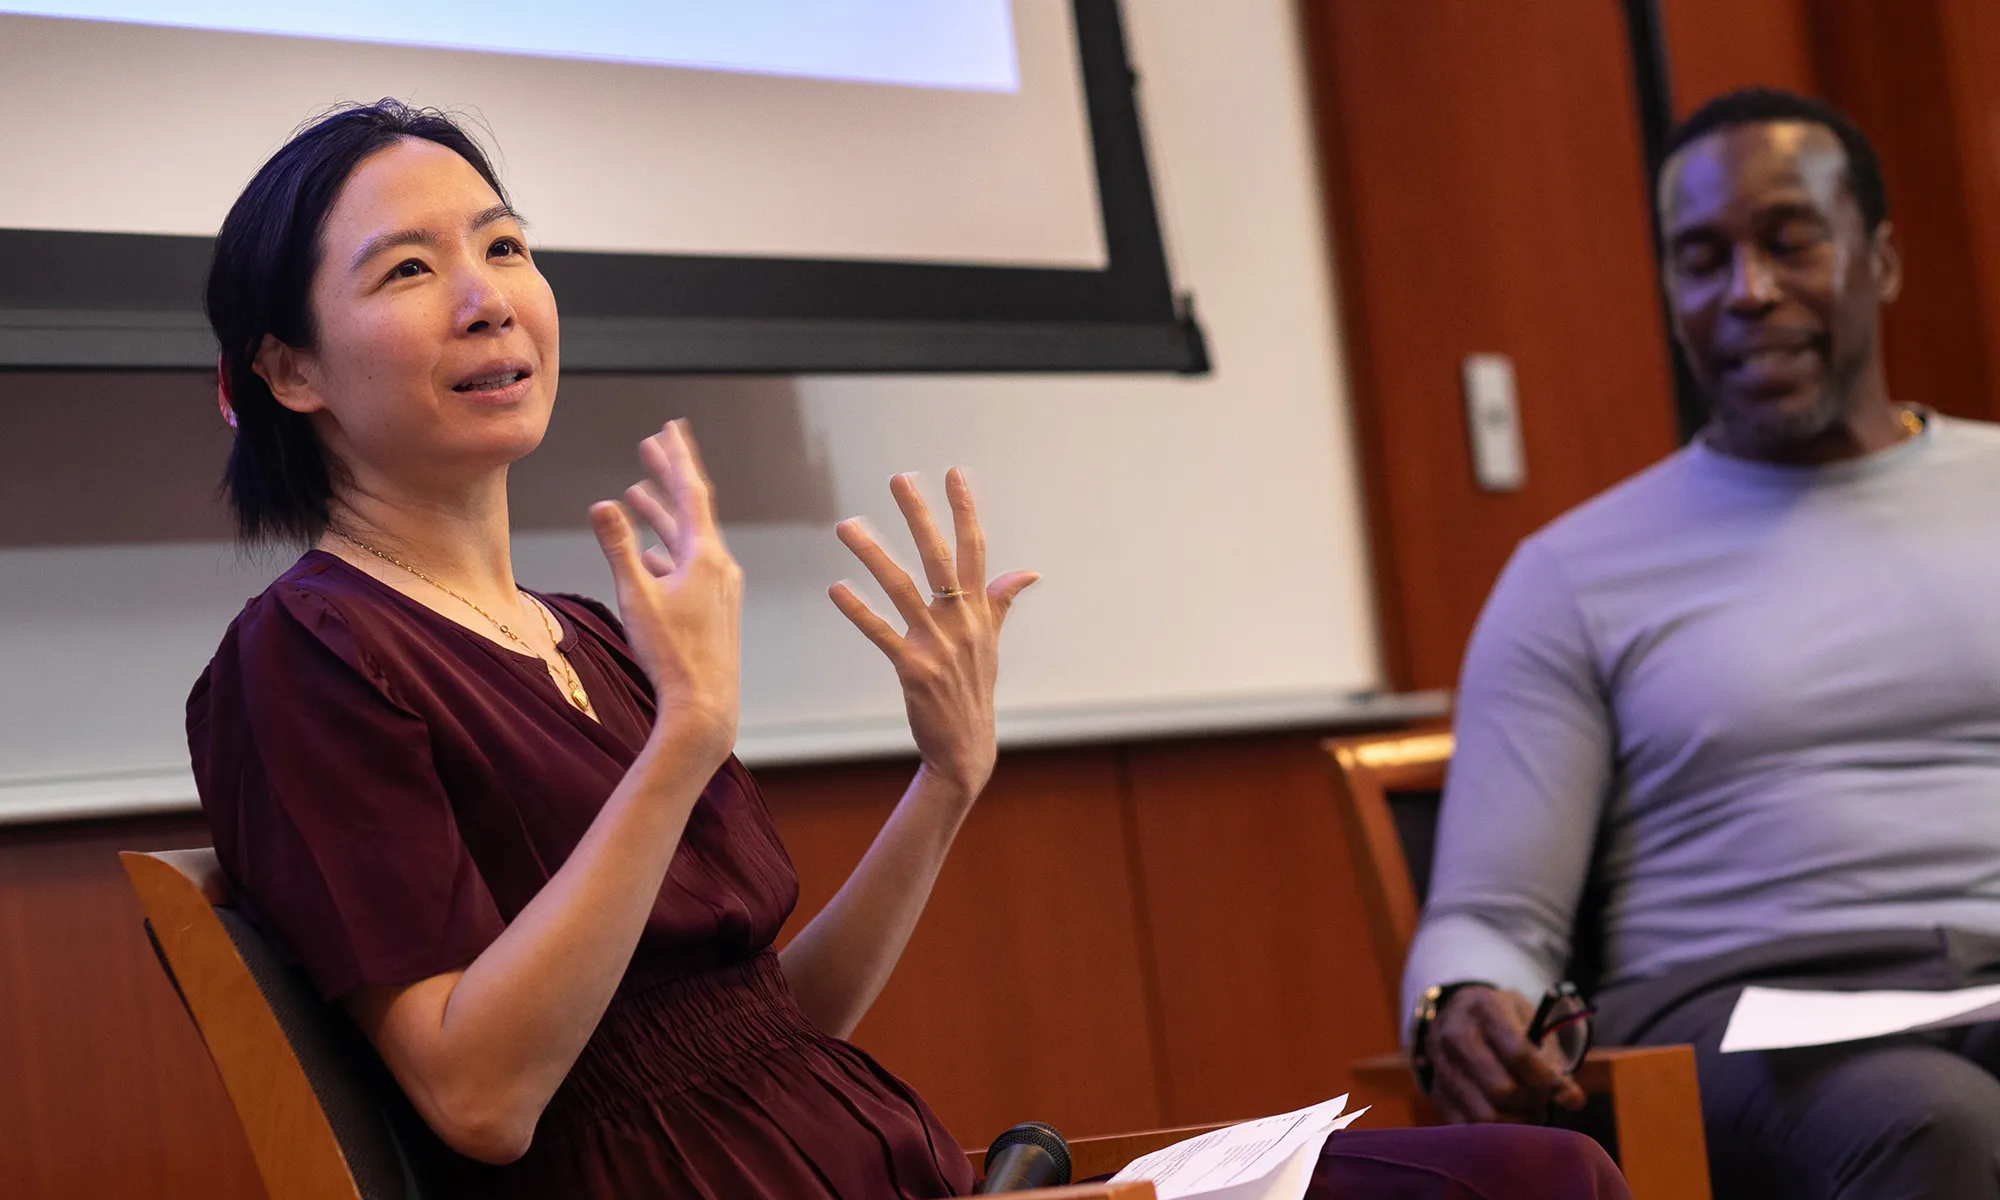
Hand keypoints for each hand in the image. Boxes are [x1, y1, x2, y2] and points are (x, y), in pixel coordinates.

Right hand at [589, 420, 741, 762]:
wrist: (705, 706)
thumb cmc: (671, 654)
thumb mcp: (637, 597)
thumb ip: (619, 549)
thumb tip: (602, 505)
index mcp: (706, 556)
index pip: (691, 492)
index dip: (678, 458)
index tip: (670, 427)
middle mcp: (719, 566)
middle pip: (691, 509)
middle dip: (669, 476)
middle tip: (653, 443)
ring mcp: (719, 588)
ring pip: (687, 540)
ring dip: (663, 515)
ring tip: (639, 490)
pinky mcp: (713, 608)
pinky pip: (688, 567)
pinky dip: (666, 552)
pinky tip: (649, 553)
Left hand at [829, 470, 1037, 798]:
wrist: (967, 749)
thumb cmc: (974, 691)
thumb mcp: (991, 643)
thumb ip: (1001, 601)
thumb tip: (1027, 570)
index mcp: (978, 611)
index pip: (974, 549)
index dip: (965, 510)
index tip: (955, 473)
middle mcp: (960, 622)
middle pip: (939, 557)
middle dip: (919, 515)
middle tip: (899, 478)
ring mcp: (938, 645)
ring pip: (902, 588)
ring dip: (872, 554)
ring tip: (847, 525)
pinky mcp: (914, 670)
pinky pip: (881, 633)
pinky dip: (858, 611)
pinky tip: (836, 588)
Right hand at [1428, 986, 1587, 1123]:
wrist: (1456, 1012)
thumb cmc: (1503, 1018)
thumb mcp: (1528, 1018)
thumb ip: (1549, 1054)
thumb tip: (1570, 1098)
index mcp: (1484, 1008)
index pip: (1520, 1054)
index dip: (1550, 1082)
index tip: (1574, 1099)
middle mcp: (1455, 1034)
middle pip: (1501, 1089)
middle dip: (1532, 1104)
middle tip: (1544, 1104)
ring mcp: (1440, 1065)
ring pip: (1484, 1115)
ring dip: (1515, 1123)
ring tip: (1528, 1115)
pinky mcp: (1435, 1091)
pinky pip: (1466, 1127)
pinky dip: (1493, 1133)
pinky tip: (1507, 1121)